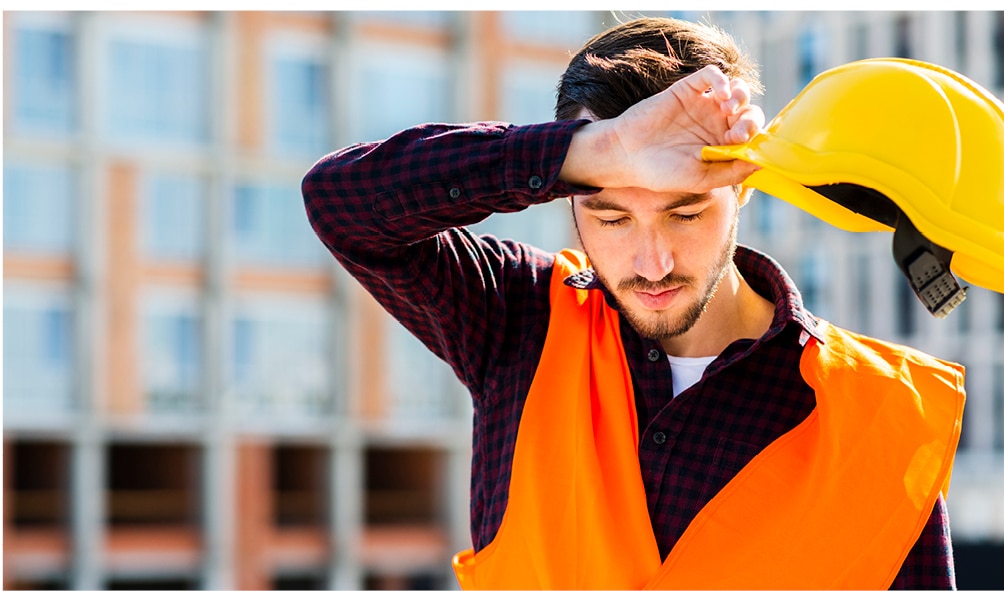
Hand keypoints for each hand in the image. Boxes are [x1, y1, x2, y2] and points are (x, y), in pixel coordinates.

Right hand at [560, 65, 763, 193]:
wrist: (626, 155)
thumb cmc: (661, 172)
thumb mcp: (701, 179)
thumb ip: (732, 172)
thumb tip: (762, 163)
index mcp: (721, 146)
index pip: (752, 137)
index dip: (755, 138)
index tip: (740, 144)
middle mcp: (716, 124)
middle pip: (749, 113)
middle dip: (750, 120)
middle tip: (735, 131)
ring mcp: (703, 105)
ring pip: (737, 91)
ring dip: (741, 97)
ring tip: (728, 108)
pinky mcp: (688, 89)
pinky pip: (713, 75)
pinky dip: (722, 80)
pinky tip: (720, 94)